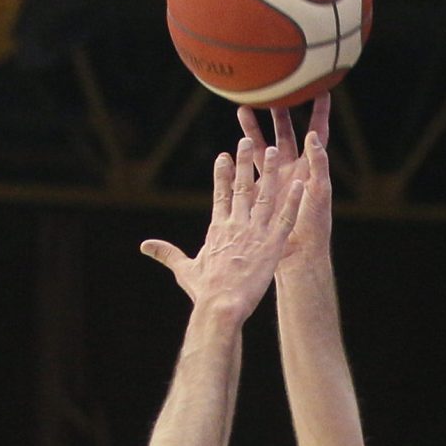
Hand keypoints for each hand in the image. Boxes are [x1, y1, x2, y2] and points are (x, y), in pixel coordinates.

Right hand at [139, 132, 304, 319]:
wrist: (222, 305)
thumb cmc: (204, 292)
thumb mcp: (185, 269)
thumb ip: (167, 253)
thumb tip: (144, 246)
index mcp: (218, 229)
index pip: (220, 195)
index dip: (222, 175)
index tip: (223, 156)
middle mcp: (236, 225)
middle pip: (242, 187)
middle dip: (244, 162)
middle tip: (247, 140)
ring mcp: (255, 233)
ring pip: (265, 196)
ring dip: (270, 173)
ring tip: (275, 151)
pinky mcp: (272, 244)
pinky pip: (285, 218)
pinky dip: (292, 200)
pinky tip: (300, 183)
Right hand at [239, 97, 333, 273]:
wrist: (297, 254)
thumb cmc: (314, 226)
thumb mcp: (319, 191)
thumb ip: (318, 163)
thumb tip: (312, 136)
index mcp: (310, 167)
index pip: (317, 134)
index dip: (320, 113)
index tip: (322, 90)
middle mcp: (292, 170)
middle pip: (285, 135)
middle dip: (278, 114)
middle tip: (271, 93)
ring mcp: (275, 180)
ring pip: (262, 148)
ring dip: (252, 130)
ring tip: (242, 109)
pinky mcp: (258, 192)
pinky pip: (248, 170)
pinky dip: (240, 157)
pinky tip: (232, 145)